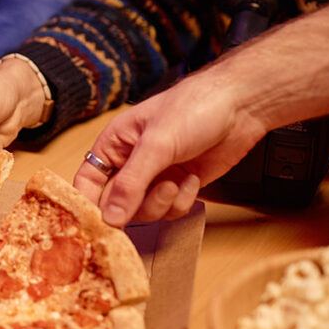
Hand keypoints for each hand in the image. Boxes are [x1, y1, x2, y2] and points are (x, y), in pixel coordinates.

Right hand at [73, 75, 265, 225]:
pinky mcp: (178, 185)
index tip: (99, 223)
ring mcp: (155, 176)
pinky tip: (192, 178)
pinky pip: (170, 210)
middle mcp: (130, 163)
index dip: (89, 204)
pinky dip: (183, 200)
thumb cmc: (194, 107)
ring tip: (175, 182)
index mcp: (113, 145)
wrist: (241, 105)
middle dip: (136, 204)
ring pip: (144, 211)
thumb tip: (110, 218)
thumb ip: (130, 184)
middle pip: (115, 204)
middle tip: (156, 193)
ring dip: (162, 203)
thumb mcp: (156, 145)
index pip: (87, 182)